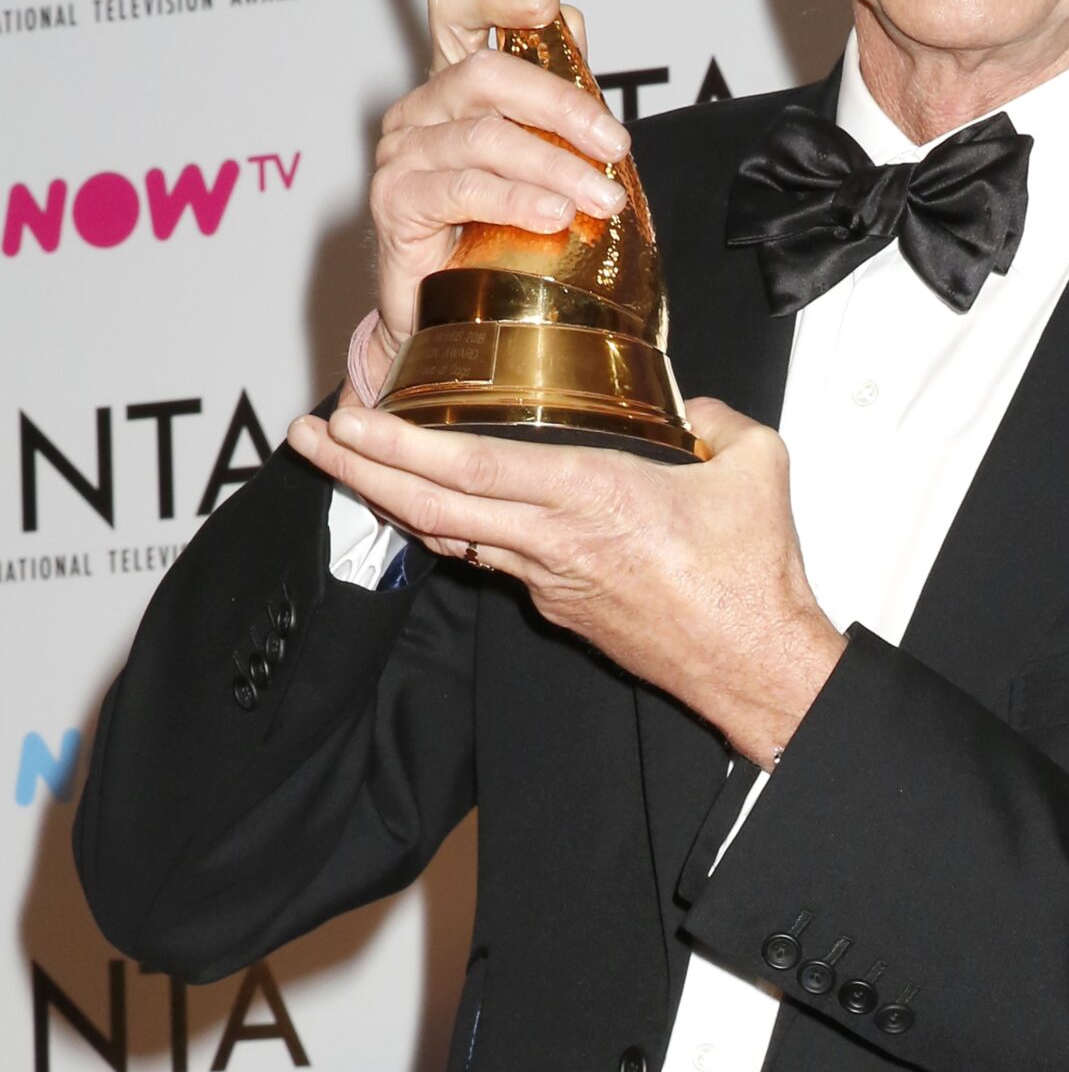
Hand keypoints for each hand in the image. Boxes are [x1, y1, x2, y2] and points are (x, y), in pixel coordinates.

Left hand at [287, 398, 846, 766]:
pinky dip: (447, 528)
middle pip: (430, 507)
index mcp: (594, 497)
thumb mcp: (756, 465)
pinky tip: (427, 507)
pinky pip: (489, 558)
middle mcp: (555, 542)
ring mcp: (549, 580)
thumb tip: (694, 406)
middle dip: (359, 470)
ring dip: (390, 499)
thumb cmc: (753, 577)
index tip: (352, 418)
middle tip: (309, 438)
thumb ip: (717, 418)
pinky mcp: (559, 604)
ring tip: (346, 464)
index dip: (401, 445)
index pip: (472, 469)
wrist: (756, 665)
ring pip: (449, 537)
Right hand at [357, 0, 631, 400]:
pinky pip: (463, 189)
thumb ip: (554, 92)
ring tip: (602, 199)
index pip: (456, 10)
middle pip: (487, 75)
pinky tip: (554, 216)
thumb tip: (574, 22)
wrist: (453, 318)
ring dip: (555, 165)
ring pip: (485, 137)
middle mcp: (421, 110)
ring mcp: (402, 154)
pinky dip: (517, 199)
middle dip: (563, 105)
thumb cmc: (497, 235)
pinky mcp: (395, 202)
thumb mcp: (538, 156)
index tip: (548, 7)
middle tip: (615, 146)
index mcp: (453, 85)